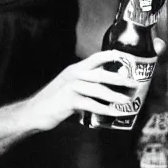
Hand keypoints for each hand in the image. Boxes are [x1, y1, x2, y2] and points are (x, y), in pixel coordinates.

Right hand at [24, 50, 139, 131]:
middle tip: (134, 83)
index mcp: (76, 69)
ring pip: (99, 90)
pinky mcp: (69, 101)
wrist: (33, 112)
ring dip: (115, 96)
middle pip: (102, 74)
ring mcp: (72, 87)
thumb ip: (86, 81)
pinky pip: (92, 104)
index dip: (110, 55)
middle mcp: (75, 75)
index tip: (125, 56)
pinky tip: (114, 113)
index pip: (96, 57)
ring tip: (127, 101)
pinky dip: (105, 109)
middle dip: (120, 79)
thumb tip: (107, 84)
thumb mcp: (70, 84)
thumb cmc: (55, 99)